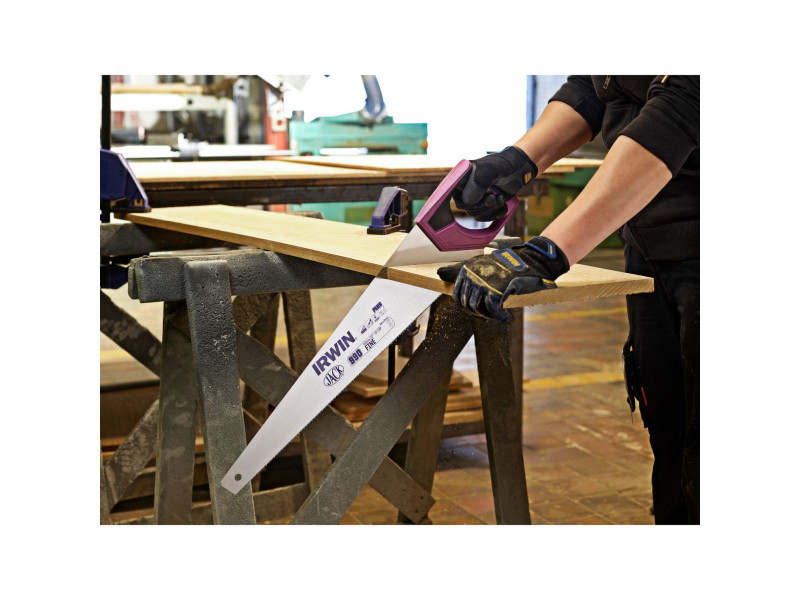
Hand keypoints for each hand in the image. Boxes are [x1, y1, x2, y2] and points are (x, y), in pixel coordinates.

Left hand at [437, 236, 568, 321]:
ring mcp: (484, 283)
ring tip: (498, 316)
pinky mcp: (497, 290)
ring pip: (479, 309)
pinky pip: (493, 310)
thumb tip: (442, 276)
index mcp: (467, 269)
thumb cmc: (506, 264)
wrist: (529, 260)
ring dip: (489, 316)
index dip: (466, 307)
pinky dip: (501, 317)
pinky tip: (507, 318)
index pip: (457, 295)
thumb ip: (463, 272)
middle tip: (489, 316)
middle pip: (468, 304)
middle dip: (478, 313)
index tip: (476, 311)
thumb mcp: (481, 263)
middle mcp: (473, 276)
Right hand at [454, 146, 537, 221]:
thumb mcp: (492, 169)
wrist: (521, 168)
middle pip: (463, 206)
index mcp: (462, 175)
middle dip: (481, 205)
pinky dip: (495, 215)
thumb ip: (479, 182)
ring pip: (474, 213)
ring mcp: (474, 196)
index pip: (450, 191)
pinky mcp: (484, 204)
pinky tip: (503, 205)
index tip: (474, 199)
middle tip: (493, 197)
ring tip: (500, 198)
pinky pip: (483, 217)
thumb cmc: (506, 164)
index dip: (460, 198)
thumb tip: (467, 201)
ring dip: (490, 210)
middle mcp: (465, 186)